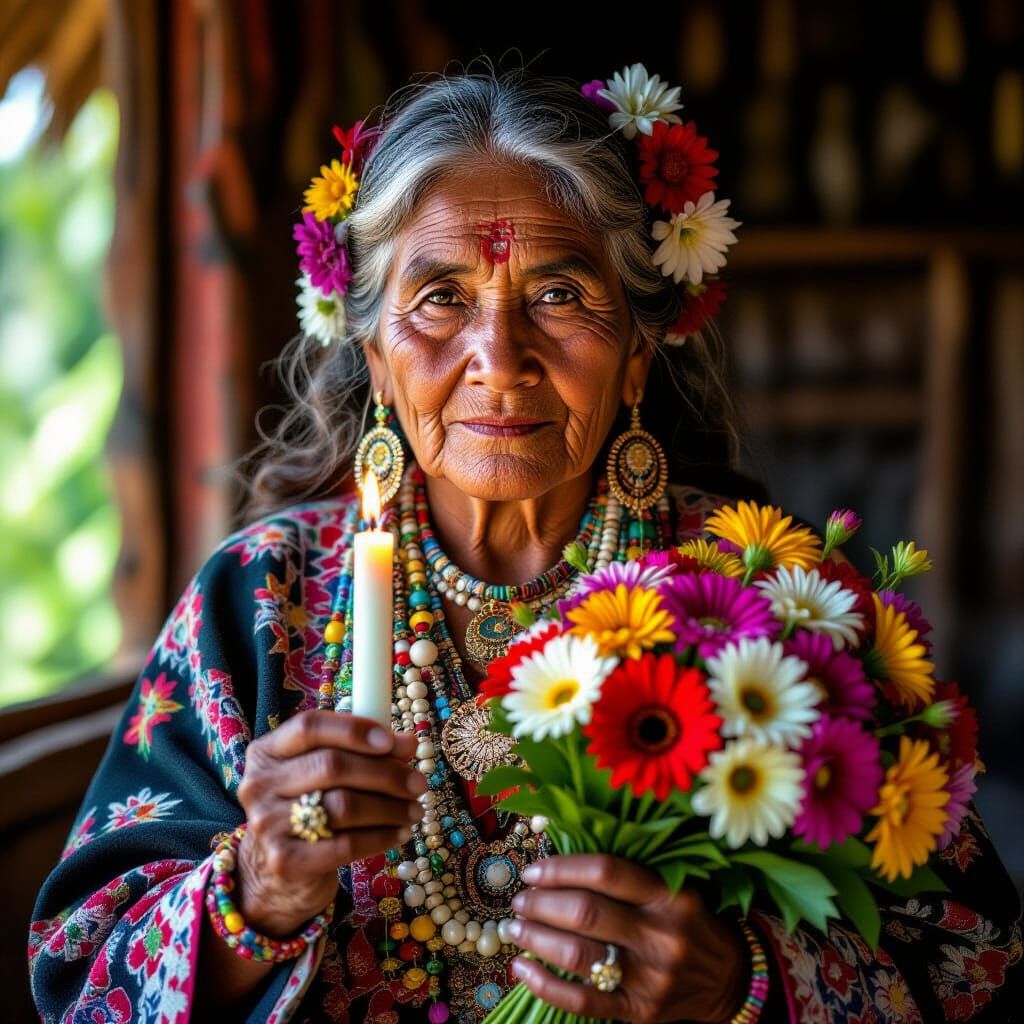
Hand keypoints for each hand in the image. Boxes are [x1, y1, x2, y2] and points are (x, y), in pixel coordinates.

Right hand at [235, 710, 426, 936]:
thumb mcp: (321, 775)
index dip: (354, 729)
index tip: (394, 741)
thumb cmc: (306, 810)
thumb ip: (359, 753)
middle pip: (332, 766)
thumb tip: (407, 744)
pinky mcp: (285, 861)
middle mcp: (259, 784)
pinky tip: (400, 833)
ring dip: (390, 807)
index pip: (309, 726)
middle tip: (418, 782)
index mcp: (267, 752)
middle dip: (385, 773)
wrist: (273, 875)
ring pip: (343, 806)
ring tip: (415, 809)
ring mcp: (267, 824)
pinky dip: (381, 837)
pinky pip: (346, 844)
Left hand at [508, 854, 749, 1023]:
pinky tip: (521, 968)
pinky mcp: (639, 1011)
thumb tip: (558, 863)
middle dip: (542, 904)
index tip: (534, 870)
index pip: (607, 872)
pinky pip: (582, 1001)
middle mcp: (660, 935)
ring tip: (516, 928)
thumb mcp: (673, 888)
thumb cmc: (688, 921)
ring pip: (578, 955)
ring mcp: (650, 977)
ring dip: (537, 938)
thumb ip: (627, 876)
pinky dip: (544, 985)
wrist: (728, 978)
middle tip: (520, 899)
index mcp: (669, 895)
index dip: (563, 868)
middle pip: (587, 913)